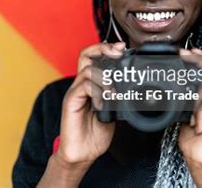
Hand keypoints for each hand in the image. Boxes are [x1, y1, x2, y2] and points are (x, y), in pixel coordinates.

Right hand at [55, 41, 125, 165]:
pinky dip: (97, 92)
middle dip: (103, 49)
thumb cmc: (96, 133)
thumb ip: (118, 96)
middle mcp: (81, 85)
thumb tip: (131, 86)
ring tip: (113, 92)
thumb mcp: (114, 110)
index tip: (122, 48)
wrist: (82, 153)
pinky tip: (103, 104)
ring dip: (104, 78)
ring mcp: (75, 92)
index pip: (94, 57)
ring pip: (87, 70)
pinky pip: (83, 87)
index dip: (106, 48)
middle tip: (118, 53)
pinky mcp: (70, 102)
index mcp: (91, 84)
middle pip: (86, 55)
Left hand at [178, 48, 201, 185]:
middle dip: (197, 59)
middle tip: (183, 55)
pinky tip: (197, 124)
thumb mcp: (185, 107)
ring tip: (193, 116)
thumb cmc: (191, 134)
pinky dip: (199, 111)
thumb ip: (186, 92)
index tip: (187, 50)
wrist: (199, 156)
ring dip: (194, 101)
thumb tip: (174, 77)